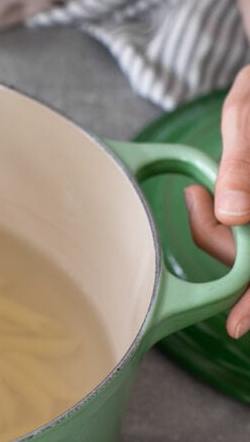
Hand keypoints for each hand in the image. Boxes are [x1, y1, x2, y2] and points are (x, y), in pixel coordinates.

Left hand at [184, 65, 249, 338]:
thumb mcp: (248, 115)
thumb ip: (243, 163)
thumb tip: (234, 213)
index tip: (235, 326)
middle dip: (222, 243)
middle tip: (196, 198)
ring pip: (247, 245)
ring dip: (222, 234)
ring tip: (200, 193)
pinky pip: (247, 231)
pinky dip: (228, 227)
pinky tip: (207, 199)